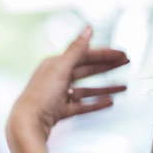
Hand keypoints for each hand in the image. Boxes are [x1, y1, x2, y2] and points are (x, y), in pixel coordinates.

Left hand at [6, 26, 129, 152]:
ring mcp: (58, 95)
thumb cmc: (39, 96)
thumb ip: (76, 49)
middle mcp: (55, 78)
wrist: (27, 124)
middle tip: (125, 63)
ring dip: (105, 87)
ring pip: (86, 89)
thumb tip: (88, 29)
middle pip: (86, 70)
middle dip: (106, 66)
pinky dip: (96, 103)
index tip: (122, 54)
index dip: (104, 54)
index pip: (84, 55)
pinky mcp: (60, 111)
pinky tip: (109, 102)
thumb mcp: (59, 69)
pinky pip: (82, 105)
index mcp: (54, 64)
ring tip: (123, 86)